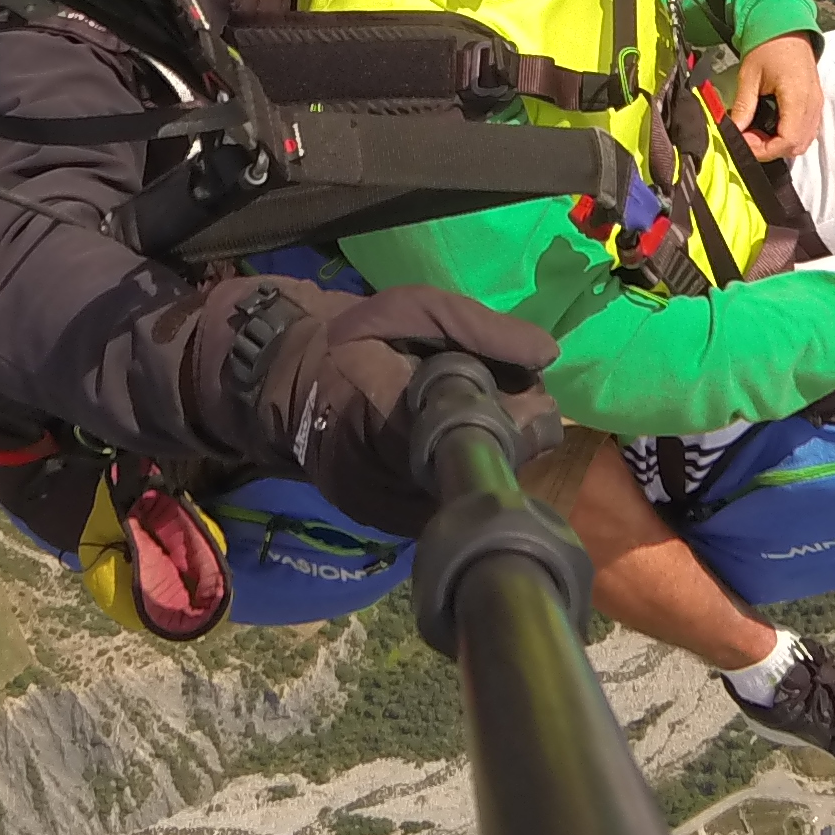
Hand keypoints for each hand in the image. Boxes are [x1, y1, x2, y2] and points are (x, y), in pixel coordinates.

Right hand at [190, 277, 556, 534]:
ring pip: (473, 491)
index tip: (524, 388)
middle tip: (498, 400)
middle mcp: (390, 475)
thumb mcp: (413, 310)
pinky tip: (448, 447)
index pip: (486, 428)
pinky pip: (449, 504)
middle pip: (489, 467)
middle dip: (507, 433)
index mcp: (396, 412)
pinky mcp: (389, 524)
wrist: (287, 384)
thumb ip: (478, 328)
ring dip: (486, 457)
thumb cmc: (353, 339)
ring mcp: (389, 509)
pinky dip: (460, 476)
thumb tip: (547, 355)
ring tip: (469, 421)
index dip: (520, 411)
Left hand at [731, 34, 822, 161]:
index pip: (787, 140)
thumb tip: (733, 130)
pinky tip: (769, 127)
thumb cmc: (768, 47)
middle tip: (747, 137)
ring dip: (780, 144)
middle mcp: (812, 104)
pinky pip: (807, 131)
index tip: (744, 142)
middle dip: (770, 149)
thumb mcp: (749, 75)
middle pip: (797, 145)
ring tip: (756, 132)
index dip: (764, 149)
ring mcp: (817, 104)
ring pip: (804, 141)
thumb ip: (744, 105)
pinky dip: (789, 136)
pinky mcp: (815, 103)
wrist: (787, 28)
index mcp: (797, 96)